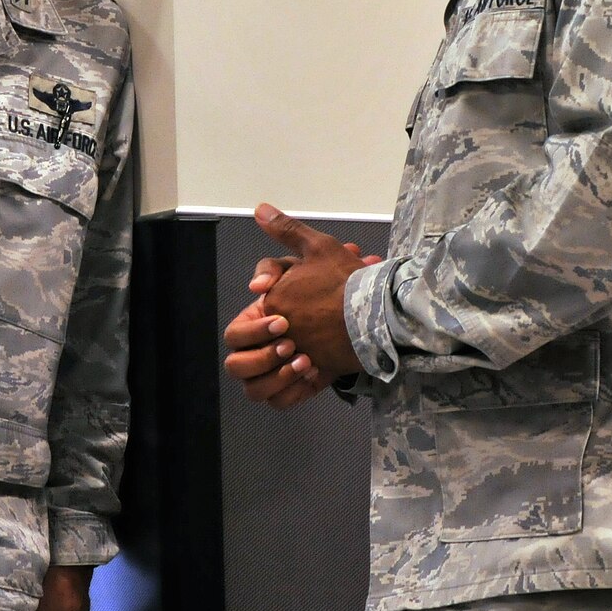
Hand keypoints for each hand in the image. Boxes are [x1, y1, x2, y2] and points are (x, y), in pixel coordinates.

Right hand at [223, 239, 382, 405]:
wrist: (375, 317)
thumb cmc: (344, 285)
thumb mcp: (318, 252)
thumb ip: (287, 232)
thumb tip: (261, 208)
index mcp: (263, 320)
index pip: (236, 333)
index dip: (253, 331)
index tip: (284, 322)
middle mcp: (266, 347)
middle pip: (237, 366)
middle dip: (261, 357)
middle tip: (293, 345)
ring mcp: (281, 370)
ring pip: (254, 390)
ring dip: (275, 378)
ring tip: (306, 362)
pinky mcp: (300, 388)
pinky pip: (280, 402)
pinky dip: (291, 393)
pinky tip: (314, 374)